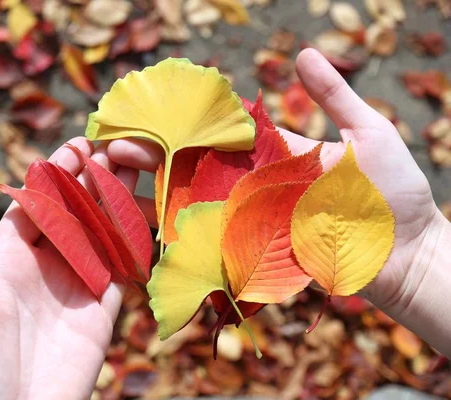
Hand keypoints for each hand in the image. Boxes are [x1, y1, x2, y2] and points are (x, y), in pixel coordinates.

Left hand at [0, 138, 136, 399]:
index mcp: (4, 260)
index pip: (36, 204)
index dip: (56, 173)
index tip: (77, 145)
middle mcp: (44, 268)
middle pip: (73, 213)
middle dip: (91, 179)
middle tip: (112, 146)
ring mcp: (76, 288)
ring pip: (101, 234)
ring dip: (115, 200)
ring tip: (133, 166)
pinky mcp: (102, 313)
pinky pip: (122, 268)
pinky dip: (133, 241)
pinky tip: (143, 213)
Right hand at [107, 49, 449, 353]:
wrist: (408, 252)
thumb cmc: (393, 192)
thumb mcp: (367, 133)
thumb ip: (333, 96)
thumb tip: (302, 54)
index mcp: (275, 154)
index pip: (220, 135)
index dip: (184, 125)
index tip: (148, 114)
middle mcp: (256, 187)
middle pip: (196, 170)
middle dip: (153, 159)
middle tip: (112, 150)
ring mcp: (254, 221)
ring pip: (196, 207)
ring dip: (154, 196)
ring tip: (113, 184)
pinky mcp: (259, 254)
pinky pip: (214, 245)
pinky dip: (179, 238)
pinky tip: (145, 229)